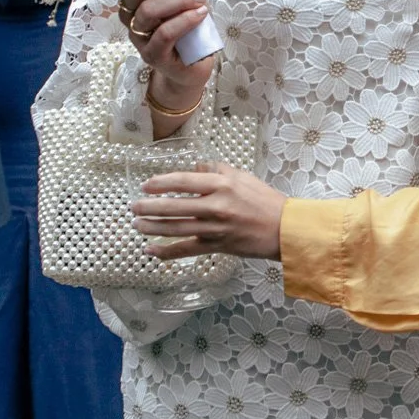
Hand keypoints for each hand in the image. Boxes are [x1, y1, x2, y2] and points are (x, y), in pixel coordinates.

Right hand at [110, 0, 214, 115]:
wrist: (195, 62)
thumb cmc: (189, 23)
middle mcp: (129, 13)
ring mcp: (138, 35)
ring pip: (149, 10)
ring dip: (180, 1)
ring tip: (201, 2)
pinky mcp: (152, 54)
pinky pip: (165, 33)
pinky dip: (186, 20)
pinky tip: (201, 15)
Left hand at [131, 163, 286, 261]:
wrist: (284, 228)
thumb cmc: (265, 200)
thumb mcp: (242, 177)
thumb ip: (217, 170)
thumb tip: (195, 167)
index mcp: (222, 184)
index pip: (183, 181)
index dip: (161, 183)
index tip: (146, 185)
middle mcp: (216, 206)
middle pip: (174, 206)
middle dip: (149, 207)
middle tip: (134, 206)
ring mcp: (215, 228)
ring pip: (176, 228)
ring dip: (152, 227)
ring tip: (137, 225)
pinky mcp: (216, 246)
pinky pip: (186, 250)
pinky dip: (167, 252)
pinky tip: (151, 250)